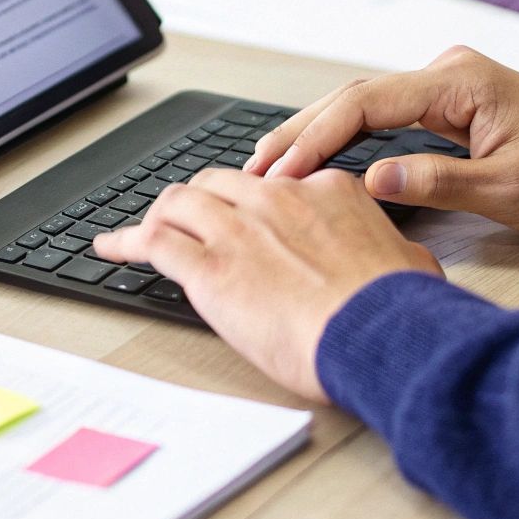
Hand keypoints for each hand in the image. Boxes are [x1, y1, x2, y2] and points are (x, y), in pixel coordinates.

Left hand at [92, 167, 440, 401]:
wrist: (380, 333)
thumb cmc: (399, 310)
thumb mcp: (409, 263)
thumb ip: (391, 252)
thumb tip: (400, 263)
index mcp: (326, 191)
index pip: (277, 185)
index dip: (254, 205)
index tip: (247, 221)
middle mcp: (277, 199)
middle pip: (220, 185)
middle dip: (200, 202)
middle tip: (188, 223)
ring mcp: (239, 229)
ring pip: (180, 202)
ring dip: (159, 216)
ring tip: (143, 232)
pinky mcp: (209, 267)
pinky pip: (152, 242)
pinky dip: (125, 242)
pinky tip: (110, 250)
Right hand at [246, 46, 518, 236]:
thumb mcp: (511, 190)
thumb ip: (438, 182)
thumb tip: (371, 180)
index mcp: (461, 82)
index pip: (366, 102)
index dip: (316, 138)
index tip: (280, 173)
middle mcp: (447, 72)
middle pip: (353, 97)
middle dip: (299, 134)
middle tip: (251, 172)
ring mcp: (446, 86)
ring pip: (362, 105)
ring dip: (315, 135)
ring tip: (268, 169)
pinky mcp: (448, 105)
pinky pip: (382, 116)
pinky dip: (343, 138)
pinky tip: (315, 162)